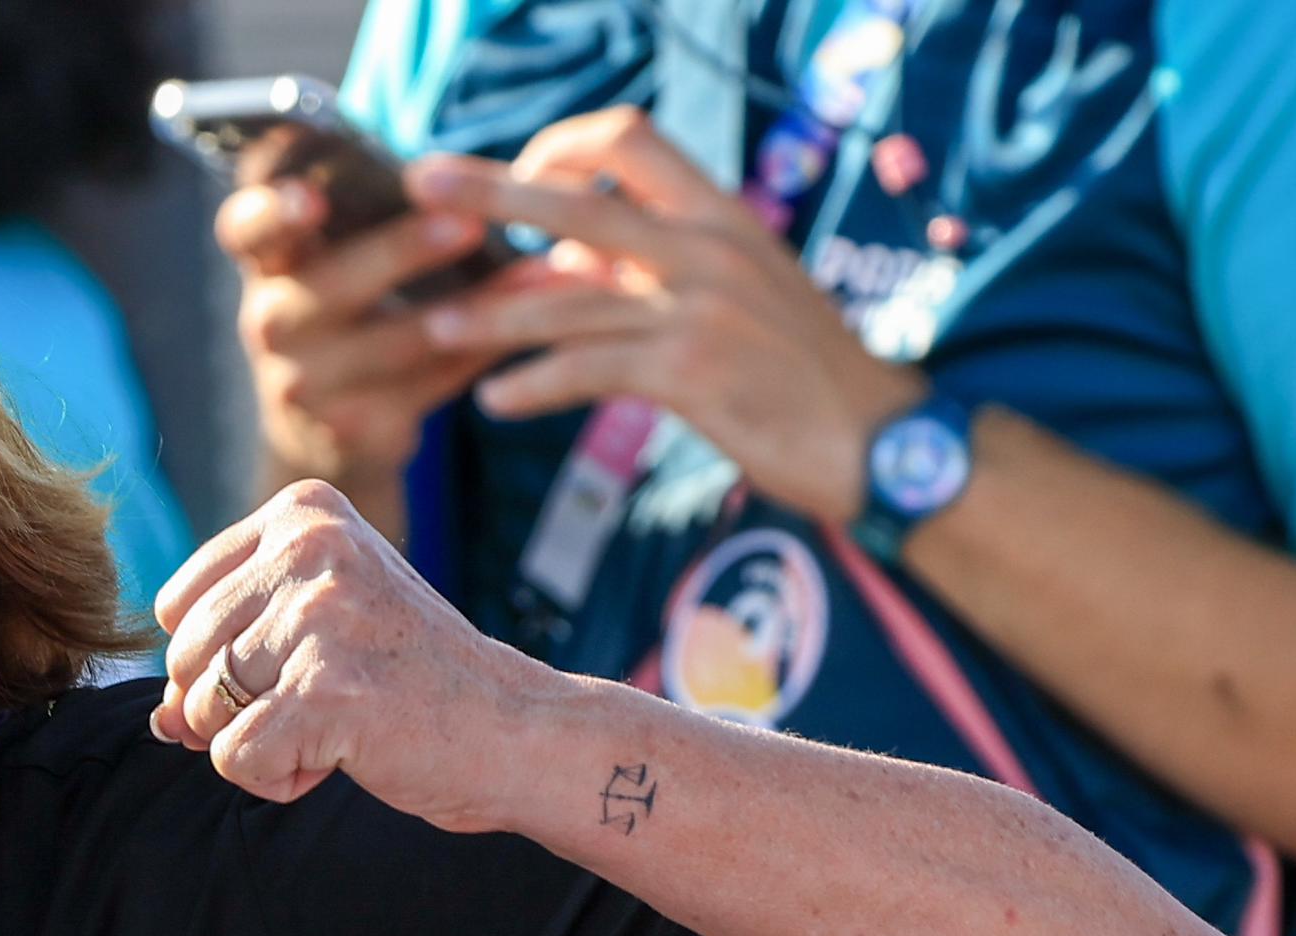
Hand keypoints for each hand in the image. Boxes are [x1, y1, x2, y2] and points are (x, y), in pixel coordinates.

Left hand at [149, 479, 557, 827]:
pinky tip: (345, 752)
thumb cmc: (410, 679)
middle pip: (183, 658)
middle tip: (327, 700)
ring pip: (203, 711)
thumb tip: (159, 717)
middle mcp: (309, 546)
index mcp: (303, 513)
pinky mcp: (325, 689)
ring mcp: (318, 616)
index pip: (178, 602)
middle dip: (233, 707)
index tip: (300, 664)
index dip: (217, 659)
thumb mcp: (319, 629)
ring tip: (340, 721)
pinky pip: (235, 759)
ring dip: (262, 742)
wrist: (514, 727)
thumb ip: (227, 654)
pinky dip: (279, 779)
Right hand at [218, 168, 510, 515]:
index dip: (272, 214)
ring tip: (538, 274)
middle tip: (466, 222)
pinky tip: (534, 322)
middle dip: (400, 253)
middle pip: (329, 287)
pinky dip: (486, 349)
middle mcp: (273, 324)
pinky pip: (432, 383)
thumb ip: (359, 209)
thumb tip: (445, 162)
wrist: (323, 432)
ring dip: (473, 307)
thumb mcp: (328, 261)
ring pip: (395, 342)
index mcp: (269, 264)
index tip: (312, 200)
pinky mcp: (354, 428)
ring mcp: (307, 384)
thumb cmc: (345, 311)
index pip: (246, 229)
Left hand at [408, 110, 923, 521]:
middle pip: (576, 200)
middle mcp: (707, 246)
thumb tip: (566, 253)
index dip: (560, 148)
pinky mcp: (690, 374)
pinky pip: (588, 371)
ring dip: (494, 314)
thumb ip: (658, 263)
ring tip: (434, 327)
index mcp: (720, 213)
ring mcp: (698, 308)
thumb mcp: (740, 289)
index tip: (519, 177)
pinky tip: (495, 401)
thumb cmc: (799, 367)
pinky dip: (534, 386)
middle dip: (491, 191)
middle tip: (421, 184)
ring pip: (568, 298)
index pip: (629, 139)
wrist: (875, 436)